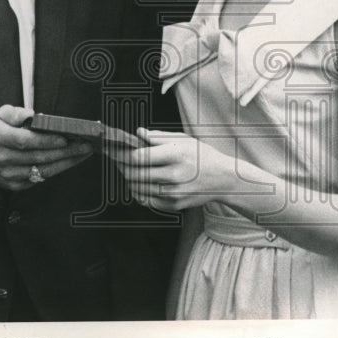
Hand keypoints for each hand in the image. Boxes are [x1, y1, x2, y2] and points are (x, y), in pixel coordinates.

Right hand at [0, 105, 92, 192]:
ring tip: (82, 153)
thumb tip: (31, 115)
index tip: (65, 138)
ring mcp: (8, 174)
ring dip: (66, 162)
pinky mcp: (14, 185)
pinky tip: (69, 161)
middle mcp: (1, 157)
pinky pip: (39, 179)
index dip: (46, 141)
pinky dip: (56, 170)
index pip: (25, 141)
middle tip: (85, 145)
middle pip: (38, 157)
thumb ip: (14, 112)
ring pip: (41, 171)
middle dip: (65, 151)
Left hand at [112, 128, 235, 211]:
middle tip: (117, 160)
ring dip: (129, 179)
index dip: (121, 154)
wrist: (224, 179)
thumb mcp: (184, 139)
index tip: (113, 150)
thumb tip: (138, 133)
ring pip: (138, 188)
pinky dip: (139, 192)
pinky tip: (141, 183)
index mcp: (175, 154)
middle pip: (134, 174)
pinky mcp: (174, 205)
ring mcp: (173, 193)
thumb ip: (158, 137)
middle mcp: (174, 175)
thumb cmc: (202, 156)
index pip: (138, 157)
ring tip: (129, 170)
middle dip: (121, 167)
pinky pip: (147, 200)